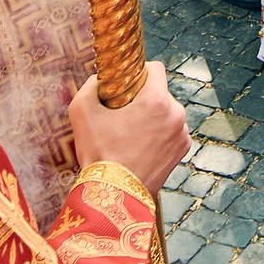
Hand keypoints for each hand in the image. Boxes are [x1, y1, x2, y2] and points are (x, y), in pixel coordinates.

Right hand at [68, 63, 191, 190]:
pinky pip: (172, 131)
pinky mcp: (183, 150)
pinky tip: (141, 146)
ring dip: (153, 117)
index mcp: (157, 100)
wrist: (114, 195)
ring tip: (131, 133)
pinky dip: (160, 134)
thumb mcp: (81, 111)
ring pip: (167, 113)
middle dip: (144, 97)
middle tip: (123, 112)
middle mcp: (176, 114)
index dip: (138, 72)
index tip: (125, 83)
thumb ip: (90, 85)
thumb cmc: (98, 152)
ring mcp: (182, 134)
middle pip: (160, 92)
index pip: (155, 68)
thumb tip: (99, 78)